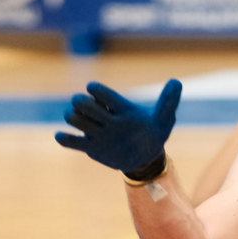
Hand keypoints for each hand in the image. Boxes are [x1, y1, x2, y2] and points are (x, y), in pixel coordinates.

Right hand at [55, 80, 181, 175]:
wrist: (145, 156)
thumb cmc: (154, 132)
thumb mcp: (164, 119)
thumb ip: (168, 102)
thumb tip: (176, 82)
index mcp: (121, 107)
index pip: (106, 95)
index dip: (97, 91)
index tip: (92, 88)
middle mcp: (106, 117)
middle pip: (85, 105)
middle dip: (82, 103)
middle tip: (83, 106)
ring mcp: (97, 132)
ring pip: (76, 119)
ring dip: (73, 118)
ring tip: (79, 123)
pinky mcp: (91, 146)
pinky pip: (73, 142)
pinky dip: (65, 139)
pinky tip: (61, 136)